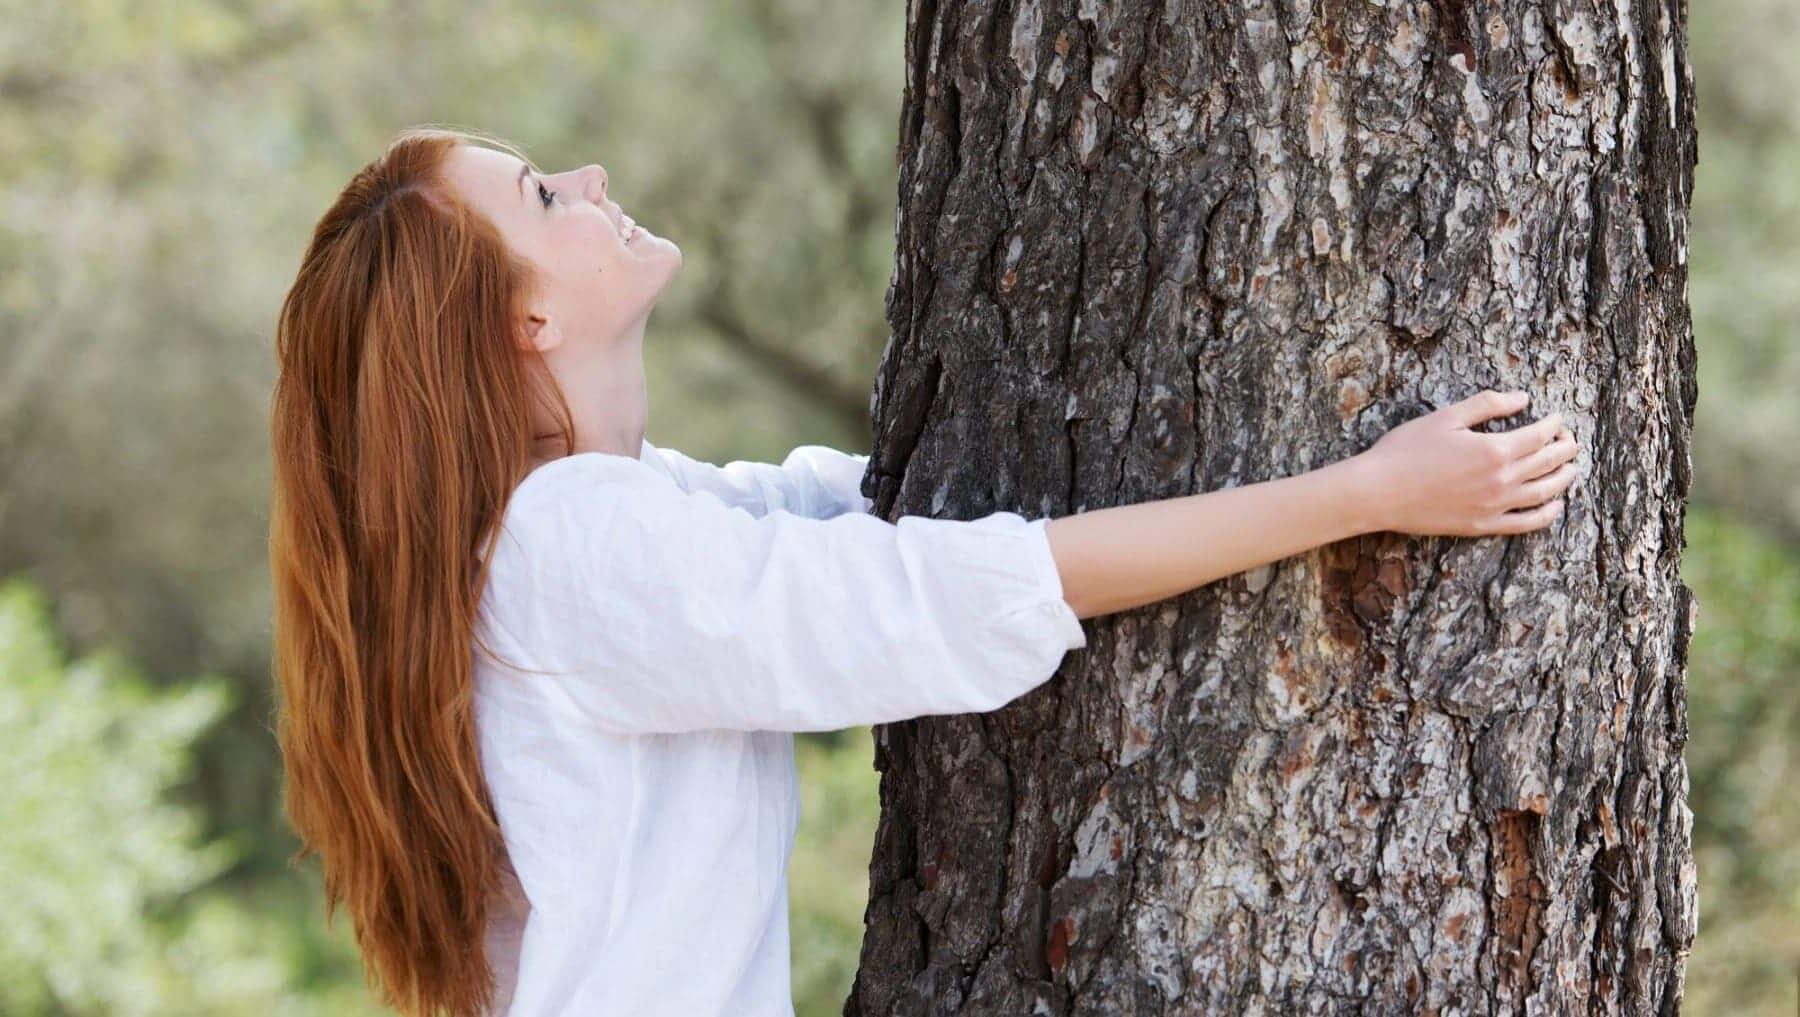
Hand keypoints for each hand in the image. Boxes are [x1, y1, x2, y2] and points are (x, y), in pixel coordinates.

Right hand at [1353, 389, 1580, 537]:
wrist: (1378, 492)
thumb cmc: (1405, 451)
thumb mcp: (1446, 417)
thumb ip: (1487, 405)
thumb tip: (1522, 399)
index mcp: (1495, 449)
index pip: (1540, 435)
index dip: (1554, 424)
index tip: (1557, 418)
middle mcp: (1502, 479)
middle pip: (1548, 463)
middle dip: (1565, 448)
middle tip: (1569, 440)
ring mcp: (1495, 506)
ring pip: (1545, 492)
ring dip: (1564, 478)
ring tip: (1571, 468)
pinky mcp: (1483, 526)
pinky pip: (1526, 523)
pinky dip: (1547, 515)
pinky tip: (1556, 506)